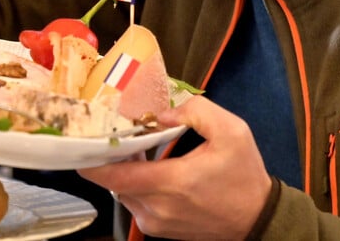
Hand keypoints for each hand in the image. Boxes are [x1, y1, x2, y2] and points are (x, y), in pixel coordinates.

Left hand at [78, 96, 270, 239]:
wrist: (258, 218)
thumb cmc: (244, 174)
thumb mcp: (232, 130)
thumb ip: (196, 111)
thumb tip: (160, 114)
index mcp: (171, 183)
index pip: (112, 175)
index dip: (90, 157)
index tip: (82, 136)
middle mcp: (156, 207)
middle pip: (112, 180)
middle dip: (110, 156)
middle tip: (117, 131)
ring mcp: (156, 222)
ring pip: (121, 191)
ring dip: (123, 170)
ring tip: (137, 148)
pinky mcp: (158, 229)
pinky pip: (134, 202)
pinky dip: (135, 184)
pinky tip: (150, 167)